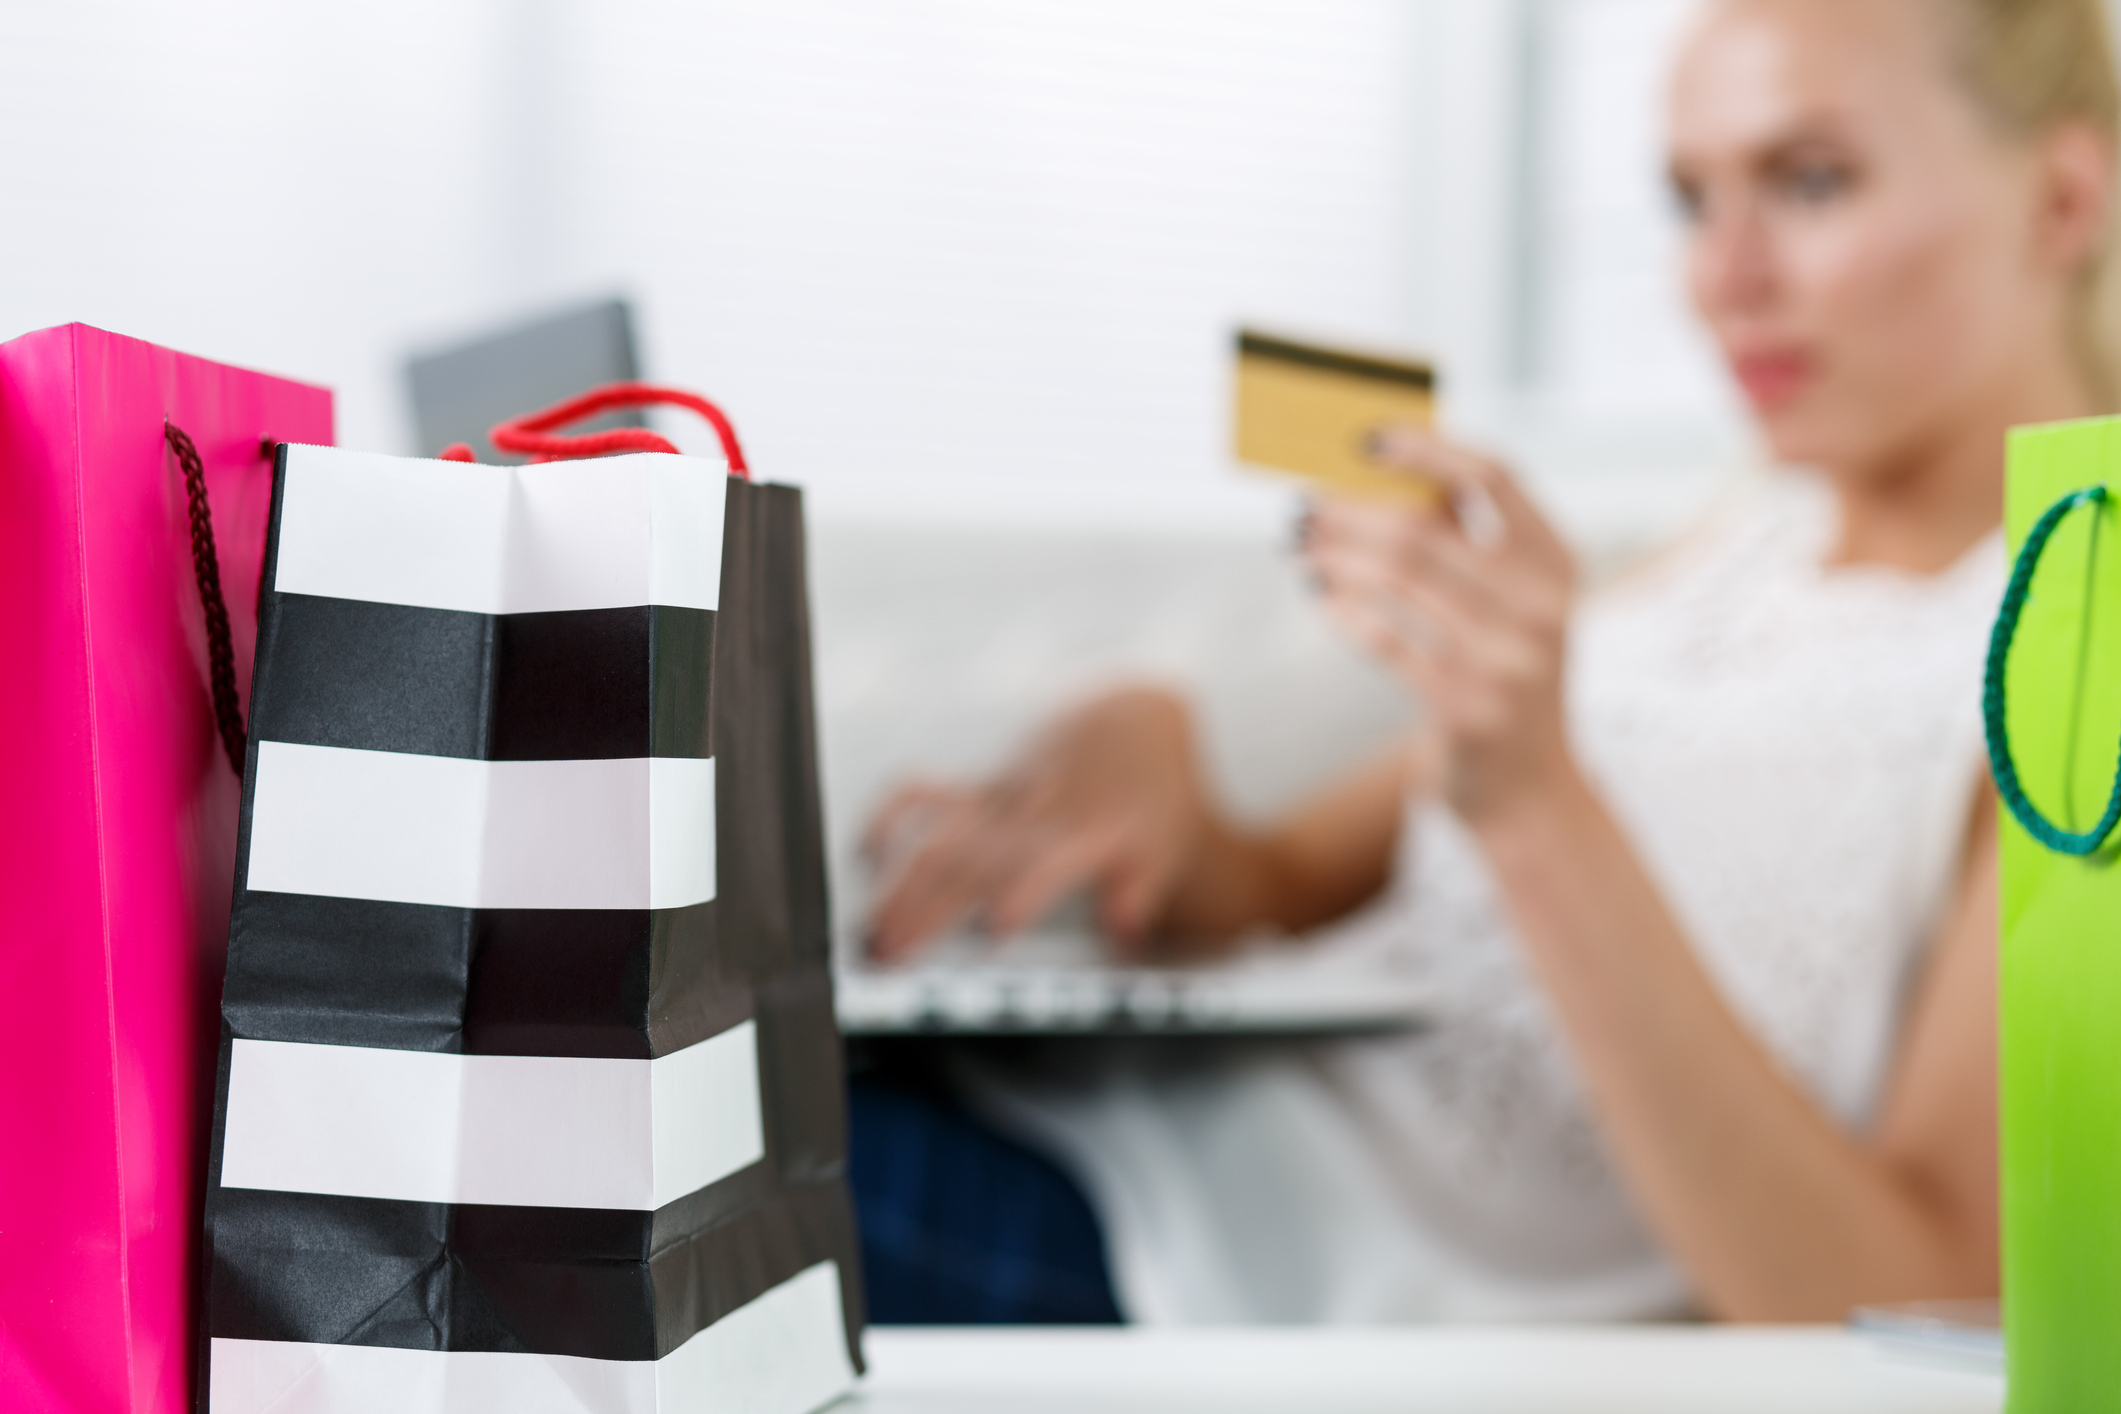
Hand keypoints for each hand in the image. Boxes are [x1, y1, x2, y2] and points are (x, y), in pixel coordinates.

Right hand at [861, 686, 1219, 963]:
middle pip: (973, 859)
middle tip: (890, 952)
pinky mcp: (979, 787)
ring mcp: (1000, 799)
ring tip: (870, 934)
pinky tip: (868, 852)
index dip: (1022, 890)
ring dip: (899, 886)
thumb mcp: (1164, 845)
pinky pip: (924, 792)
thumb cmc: (1148, 799)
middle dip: (928, 906)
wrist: (1130, 722)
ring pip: (939, 837)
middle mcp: (1035, 813)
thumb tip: (1124, 929)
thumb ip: (1140, 890)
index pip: (1049, 860)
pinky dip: (890, 817)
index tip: (994, 924)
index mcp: (1087, 831)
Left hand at [1302, 427, 1578, 826]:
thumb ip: (1464, 543)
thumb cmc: (1504, 677)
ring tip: (1302, 544)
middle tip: (1304, 504)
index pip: (1494, 476)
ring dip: (1336, 555)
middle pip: (1424, 530)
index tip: (1367, 437)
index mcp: (1558, 562)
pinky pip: (1384, 641)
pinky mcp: (1465, 707)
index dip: (1427, 447)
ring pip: (1396, 580)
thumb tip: (1376, 474)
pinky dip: (1344, 611)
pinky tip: (1321, 594)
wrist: (1530, 791)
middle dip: (1351, 510)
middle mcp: (1541, 607)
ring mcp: (1506, 661)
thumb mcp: (1512, 606)